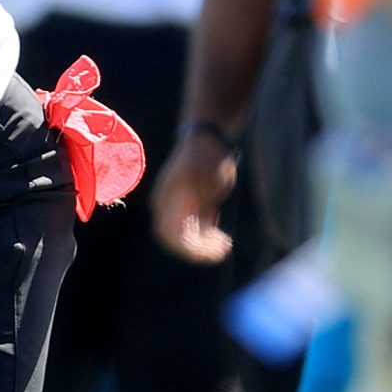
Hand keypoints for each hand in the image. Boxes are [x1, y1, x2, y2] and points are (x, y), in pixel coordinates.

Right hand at [154, 129, 239, 261]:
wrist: (208, 139)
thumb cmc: (207, 158)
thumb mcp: (208, 183)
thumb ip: (199, 209)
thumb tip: (188, 233)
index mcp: (166, 201)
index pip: (170, 236)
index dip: (189, 249)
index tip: (211, 252)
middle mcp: (166, 207)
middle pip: (176, 241)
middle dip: (198, 251)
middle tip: (222, 249)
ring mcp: (176, 208)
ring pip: (186, 239)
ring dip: (205, 245)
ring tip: (225, 244)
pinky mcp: (188, 208)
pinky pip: (193, 232)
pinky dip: (206, 237)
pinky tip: (221, 235)